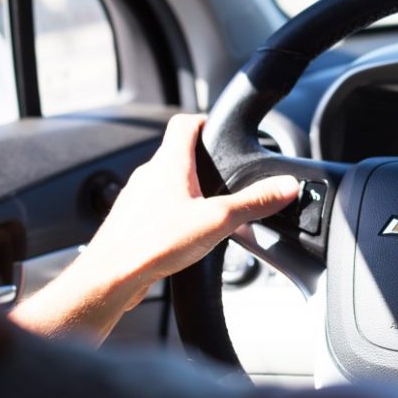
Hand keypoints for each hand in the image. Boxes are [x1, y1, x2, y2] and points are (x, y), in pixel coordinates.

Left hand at [80, 114, 299, 291]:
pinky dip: (174, 214)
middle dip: (202, 162)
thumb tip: (285, 187)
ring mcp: (137, 199)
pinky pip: (157, 209)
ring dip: (188, 190)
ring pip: (166, 183)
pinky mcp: (132, 223)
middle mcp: (149, 175)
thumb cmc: (153, 244)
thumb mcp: (218, 220)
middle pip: (176, 154)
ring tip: (209, 208)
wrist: (112, 277)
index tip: (219, 128)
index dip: (204, 120)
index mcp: (169, 164)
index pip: (184, 123)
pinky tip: (187, 236)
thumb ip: (254, 203)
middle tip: (223, 175)